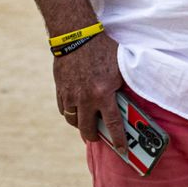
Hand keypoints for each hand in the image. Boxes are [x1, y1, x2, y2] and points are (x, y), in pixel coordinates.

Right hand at [53, 33, 126, 155]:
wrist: (76, 36)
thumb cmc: (103, 49)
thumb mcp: (119, 67)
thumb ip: (121, 86)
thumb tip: (128, 99)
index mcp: (103, 93)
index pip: (113, 124)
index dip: (118, 140)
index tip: (122, 151)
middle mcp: (85, 98)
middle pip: (88, 128)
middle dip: (94, 136)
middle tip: (100, 138)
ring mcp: (70, 95)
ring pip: (73, 120)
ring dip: (81, 125)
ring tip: (88, 125)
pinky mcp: (60, 90)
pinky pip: (63, 110)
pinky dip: (70, 114)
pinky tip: (76, 112)